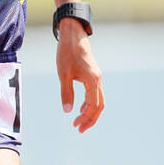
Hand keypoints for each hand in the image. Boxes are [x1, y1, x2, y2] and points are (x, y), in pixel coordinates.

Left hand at [57, 18, 103, 132]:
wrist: (73, 36)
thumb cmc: (67, 53)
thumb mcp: (64, 74)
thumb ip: (66, 93)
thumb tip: (67, 111)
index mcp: (93, 81)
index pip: (93, 106)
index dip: (84, 117)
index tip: (74, 125)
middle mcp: (98, 80)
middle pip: (99, 106)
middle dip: (90, 119)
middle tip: (79, 129)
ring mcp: (97, 77)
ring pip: (99, 100)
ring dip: (90, 112)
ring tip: (79, 121)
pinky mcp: (93, 75)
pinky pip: (95, 93)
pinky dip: (90, 103)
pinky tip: (80, 107)